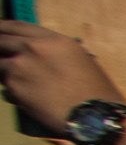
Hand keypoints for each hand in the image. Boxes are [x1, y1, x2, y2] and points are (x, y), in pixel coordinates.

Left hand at [0, 21, 124, 135]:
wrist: (96, 117)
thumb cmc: (98, 92)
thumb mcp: (81, 61)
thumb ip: (55, 53)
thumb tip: (40, 55)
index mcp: (52, 40)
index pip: (16, 26)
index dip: (2, 28)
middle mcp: (32, 47)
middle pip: (1, 41)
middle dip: (0, 48)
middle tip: (1, 56)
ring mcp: (20, 67)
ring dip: (5, 72)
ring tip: (20, 83)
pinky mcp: (14, 88)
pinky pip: (5, 87)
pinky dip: (12, 92)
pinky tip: (28, 100)